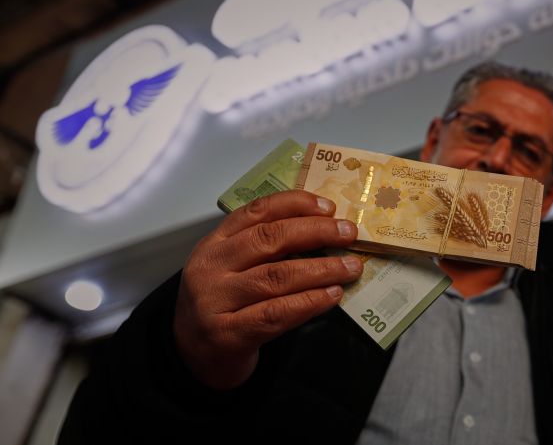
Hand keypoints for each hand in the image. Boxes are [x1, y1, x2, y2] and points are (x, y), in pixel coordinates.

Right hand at [174, 190, 361, 389]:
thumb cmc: (222, 307)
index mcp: (214, 243)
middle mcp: (211, 267)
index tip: (329, 207)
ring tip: (350, 267)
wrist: (192, 357)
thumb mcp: (232, 269)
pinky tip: (332, 296)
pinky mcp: (228, 334)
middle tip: (348, 234)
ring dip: (321, 270)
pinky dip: (309, 302)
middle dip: (316, 232)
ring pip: (276, 277)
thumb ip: (265, 250)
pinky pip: (276, 313)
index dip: (295, 205)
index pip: (256, 212)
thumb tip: (324, 231)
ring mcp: (216, 301)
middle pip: (269, 239)